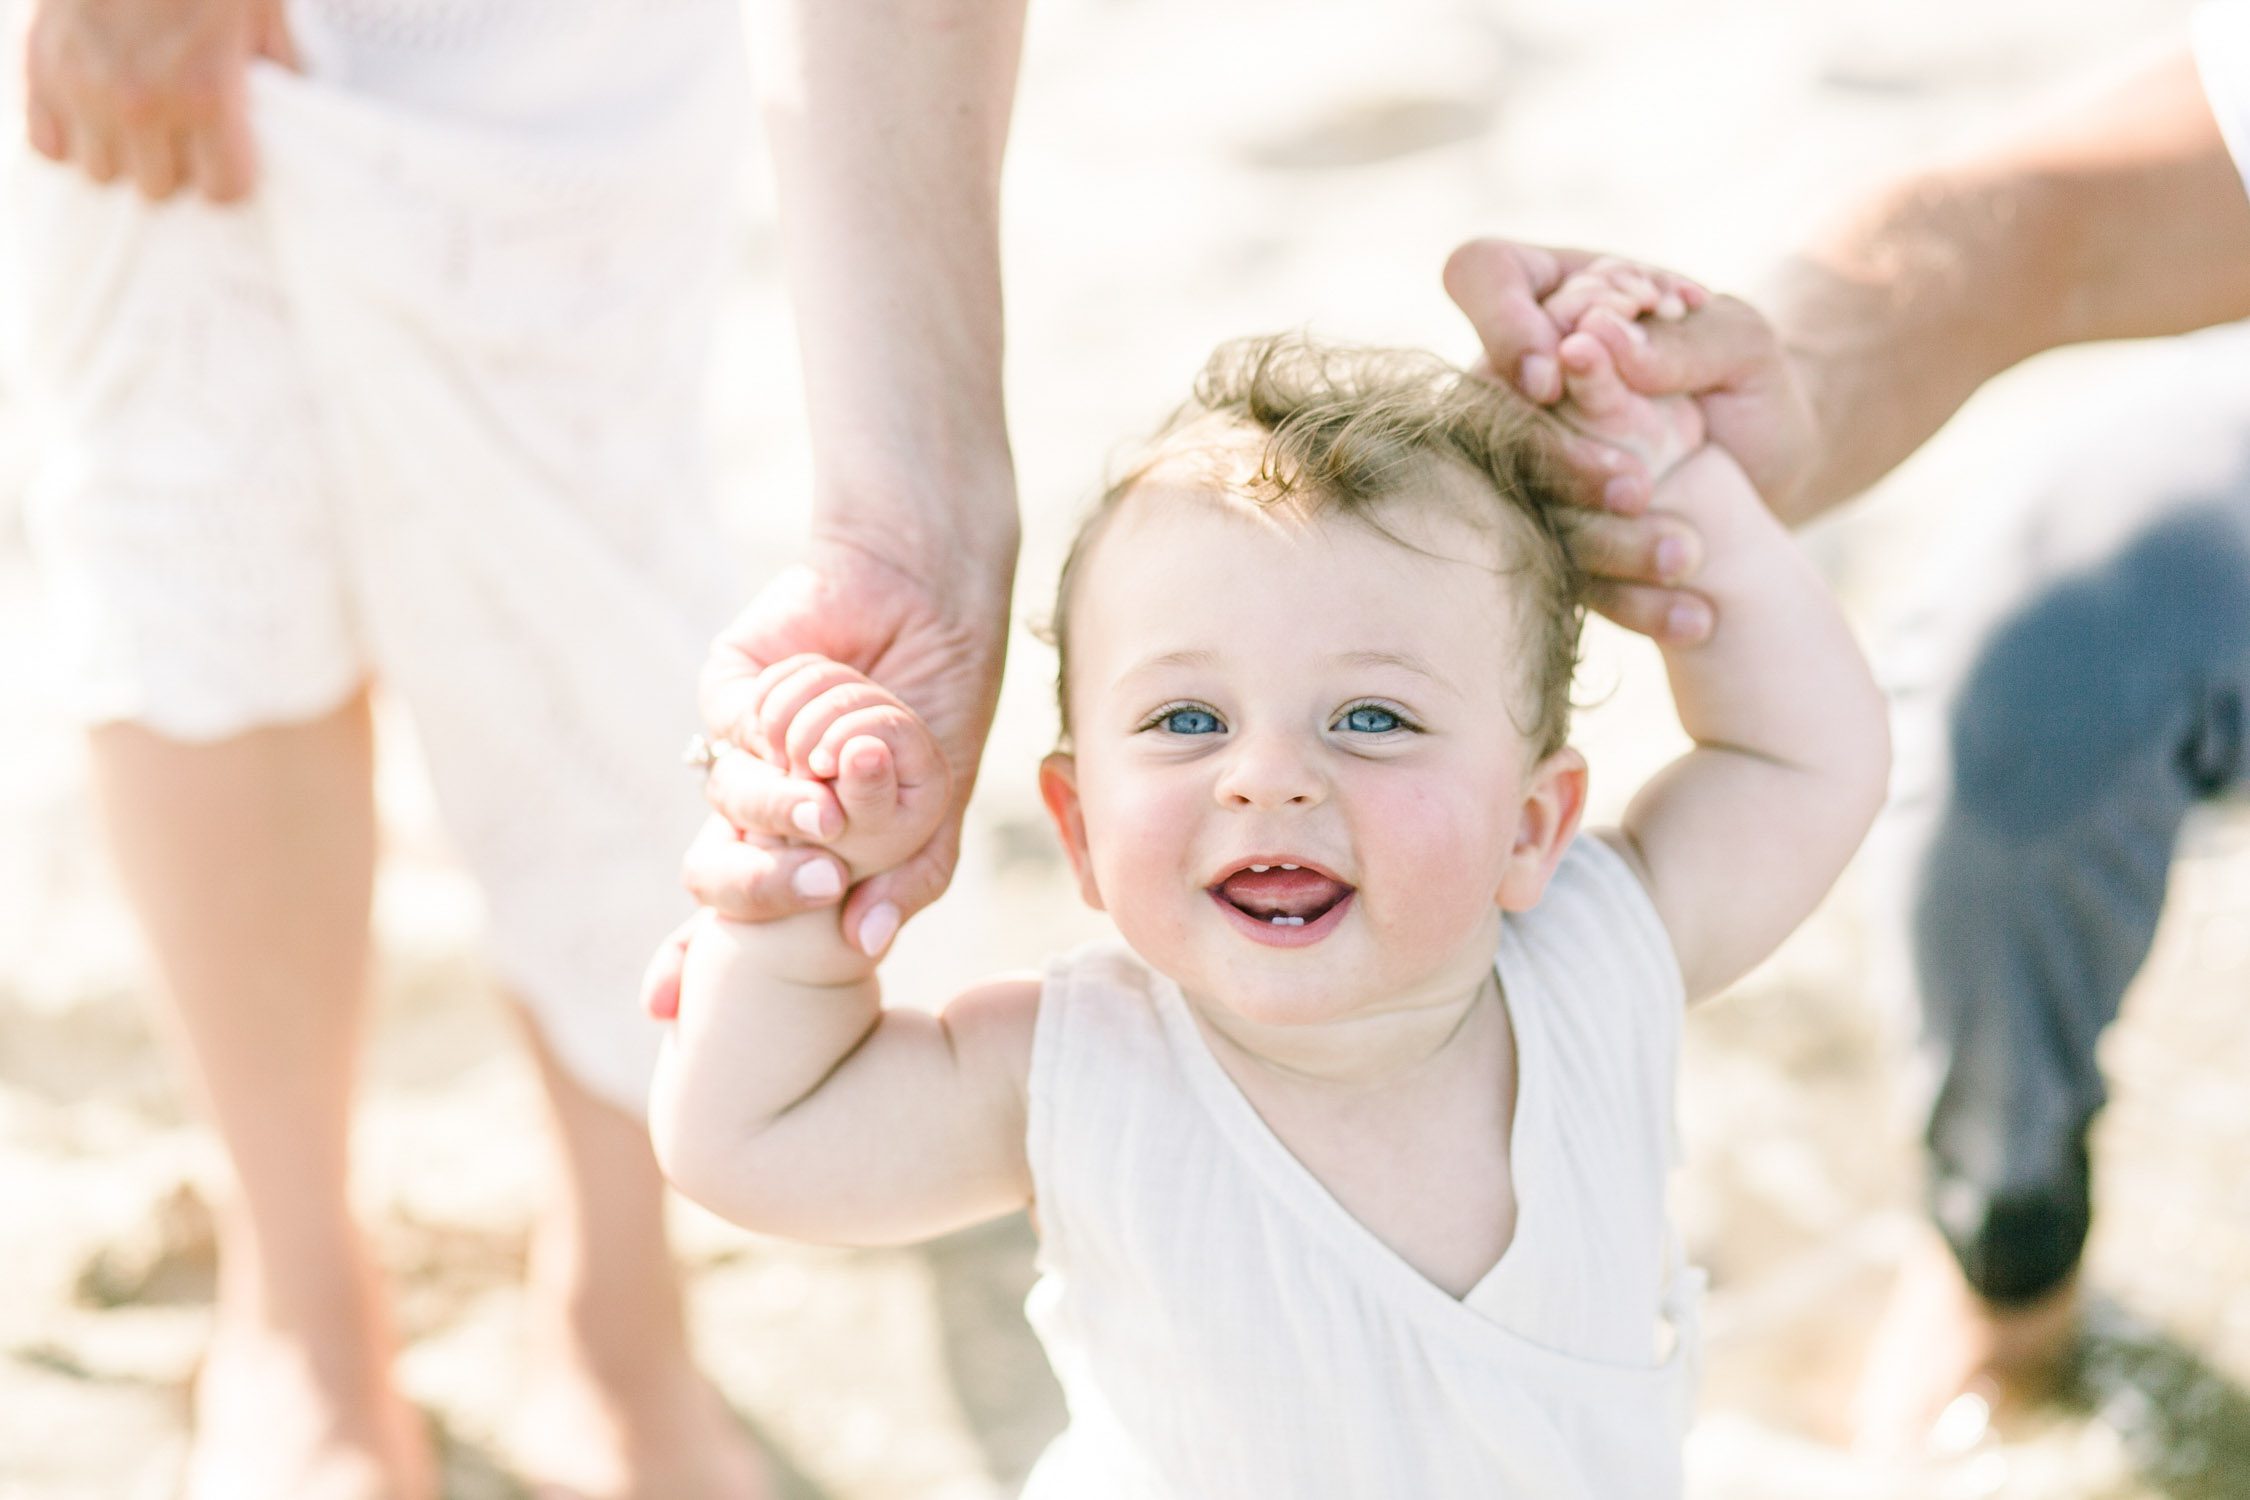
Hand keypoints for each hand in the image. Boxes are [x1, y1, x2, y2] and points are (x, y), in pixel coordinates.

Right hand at [26, 0, 296, 201]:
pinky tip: (90, 117)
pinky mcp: (40, 69)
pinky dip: (68, 138)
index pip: (223, 191)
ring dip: (121, 156)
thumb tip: (294, 105)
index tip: (229, 158)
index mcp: (207, 94)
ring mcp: (84, 90)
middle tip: (180, 136)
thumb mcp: (264, 11)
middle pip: (158, 189)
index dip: (229, 176)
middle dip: (174, 167)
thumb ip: (280, 68)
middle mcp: (142, 103)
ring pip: (102, 174)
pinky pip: (47, 145)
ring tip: (135, 126)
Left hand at [644, 531, 1010, 1018]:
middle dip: (752, 890)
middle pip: (712, 872)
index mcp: (801, 849)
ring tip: (835, 791)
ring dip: (785, 806)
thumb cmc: (940, 711)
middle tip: (812, 886)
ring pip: (731, 803)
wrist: (934, 607)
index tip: (663, 1008)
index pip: (733, 921)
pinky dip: (794, 724)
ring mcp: (740, 749)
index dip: (691, 961)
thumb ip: (908, 880)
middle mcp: (761, 807)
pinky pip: (740, 730)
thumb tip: (864, 946)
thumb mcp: (936, 813)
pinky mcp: (728, 690)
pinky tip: (837, 708)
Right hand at [1444, 237, 1819, 641]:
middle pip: (1481, 409)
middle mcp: (1514, 381)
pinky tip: (1695, 615)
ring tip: (1686, 554)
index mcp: (1551, 299)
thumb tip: (1594, 343)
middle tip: (1634, 485)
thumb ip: (1681, 338)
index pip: (1480, 274)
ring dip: (1600, 539)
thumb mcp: (1745, 344)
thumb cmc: (1751, 379)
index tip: (1555, 371)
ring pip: (1518, 506)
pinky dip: (1634, 602)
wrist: (1774, 464)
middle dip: (1552, 457)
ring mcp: (1522, 466)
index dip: (1498, 320)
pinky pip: (1567, 579)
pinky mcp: (1552, 542)